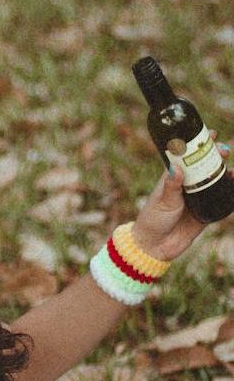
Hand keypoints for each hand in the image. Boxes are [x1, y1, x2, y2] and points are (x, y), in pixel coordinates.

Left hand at [130, 138, 229, 260]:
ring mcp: (198, 199)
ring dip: (225, 173)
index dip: (197, 145)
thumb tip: (177, 169)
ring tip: (232, 168)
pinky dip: (230, 193)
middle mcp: (187, 186)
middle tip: (224, 149)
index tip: (209, 134)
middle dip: (215, 156)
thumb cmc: (153, 219)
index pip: (186, 157)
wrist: (156, 246)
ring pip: (215, 182)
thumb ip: (171, 187)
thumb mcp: (162, 201)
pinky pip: (221, 201)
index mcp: (172, 179)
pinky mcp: (206, 213)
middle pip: (204, 167)